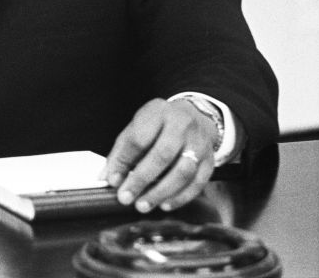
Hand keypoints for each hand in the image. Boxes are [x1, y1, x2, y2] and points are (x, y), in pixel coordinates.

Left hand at [102, 98, 218, 212]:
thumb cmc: (159, 125)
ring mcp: (198, 143)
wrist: (194, 116)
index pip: (138, 138)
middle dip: (141, 179)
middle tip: (126, 197)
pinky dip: (181, 197)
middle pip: (162, 155)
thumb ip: (121, 151)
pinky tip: (165, 204)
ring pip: (183, 171)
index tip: (113, 180)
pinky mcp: (210, 160)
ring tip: (143, 205)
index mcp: (157, 113)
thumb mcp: (137, 127)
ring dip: (161, 192)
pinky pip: (198, 182)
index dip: (123, 161)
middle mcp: (181, 125)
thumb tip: (108, 177)